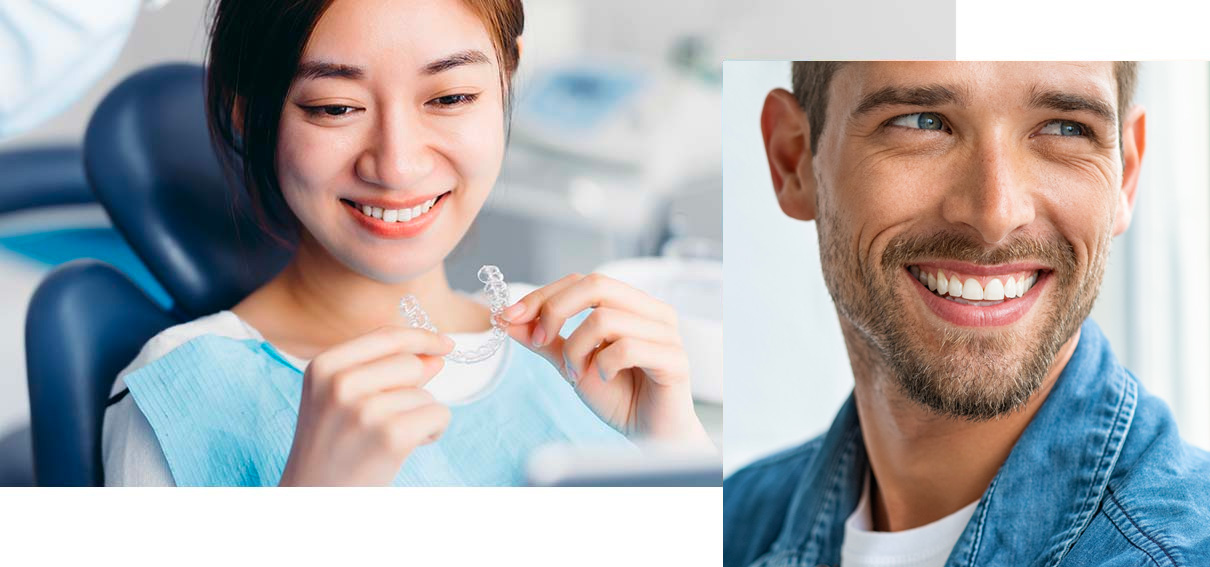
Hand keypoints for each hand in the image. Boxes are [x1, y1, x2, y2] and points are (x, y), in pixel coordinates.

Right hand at [278, 326, 454, 485]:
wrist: (314, 498)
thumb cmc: (333, 448)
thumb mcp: (341, 400)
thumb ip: (386, 372)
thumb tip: (436, 354)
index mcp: (323, 366)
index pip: (387, 335)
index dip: (422, 337)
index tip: (446, 344)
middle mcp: (339, 383)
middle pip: (410, 363)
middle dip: (415, 389)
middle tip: (390, 419)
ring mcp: (364, 409)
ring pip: (425, 393)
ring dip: (419, 416)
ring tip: (388, 439)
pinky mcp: (391, 435)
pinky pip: (438, 414)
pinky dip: (432, 431)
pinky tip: (405, 448)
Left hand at [502, 273, 711, 448]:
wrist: (650, 435)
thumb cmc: (618, 397)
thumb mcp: (571, 364)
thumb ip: (544, 340)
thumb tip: (506, 318)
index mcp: (631, 304)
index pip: (583, 281)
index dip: (544, 295)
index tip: (510, 316)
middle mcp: (653, 311)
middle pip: (596, 285)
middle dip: (556, 310)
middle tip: (540, 342)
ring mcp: (667, 333)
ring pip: (605, 319)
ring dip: (577, 350)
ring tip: (577, 374)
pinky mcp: (675, 359)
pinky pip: (627, 348)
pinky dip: (603, 366)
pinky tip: (604, 379)